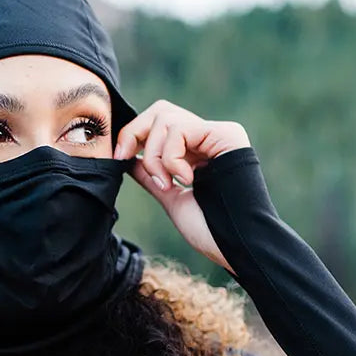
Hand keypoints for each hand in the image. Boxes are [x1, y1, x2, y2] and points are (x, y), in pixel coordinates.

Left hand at [113, 100, 250, 273]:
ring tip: (168, 184)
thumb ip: (152, 176)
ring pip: (167, 119)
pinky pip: (181, 130)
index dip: (133, 134)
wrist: (236, 245)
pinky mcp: (227, 135)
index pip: (159, 122)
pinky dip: (171, 157)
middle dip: (136, 132)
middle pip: (161, 110)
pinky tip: (186, 180)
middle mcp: (209, 137)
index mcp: (197, 151)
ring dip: (154, 155)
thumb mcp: (172, 199)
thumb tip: (128, 159)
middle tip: (126, 157)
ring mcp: (219, 134)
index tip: (119, 157)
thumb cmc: (209, 230)